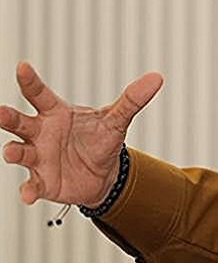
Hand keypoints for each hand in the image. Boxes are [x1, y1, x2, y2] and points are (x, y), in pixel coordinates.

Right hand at [0, 62, 162, 206]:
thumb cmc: (101, 140)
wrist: (103, 174)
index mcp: (55, 113)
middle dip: (7, 117)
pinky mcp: (42, 181)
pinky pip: (31, 185)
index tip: (22, 67)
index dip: (30, 81)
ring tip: (12, 152)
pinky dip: (28, 190)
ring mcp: (37, 157)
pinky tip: (28, 195)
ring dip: (14, 152)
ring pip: (19, 152)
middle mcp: (40, 133)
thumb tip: (157, 78)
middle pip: (18, 122)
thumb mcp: (117, 121)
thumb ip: (132, 100)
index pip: (39, 94)